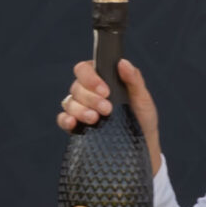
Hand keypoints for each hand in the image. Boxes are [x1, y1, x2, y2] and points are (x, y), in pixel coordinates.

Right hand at [56, 56, 162, 175]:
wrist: (142, 143)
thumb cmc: (142, 117)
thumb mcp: (142, 98)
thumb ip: (134, 79)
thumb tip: (122, 63)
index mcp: (101, 79)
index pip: (85, 69)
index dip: (91, 78)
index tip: (105, 90)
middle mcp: (88, 92)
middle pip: (76, 87)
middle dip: (91, 98)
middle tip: (107, 109)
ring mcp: (80, 108)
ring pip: (69, 103)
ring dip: (81, 110)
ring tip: (95, 119)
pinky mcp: (76, 126)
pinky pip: (63, 119)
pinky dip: (65, 120)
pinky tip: (73, 123)